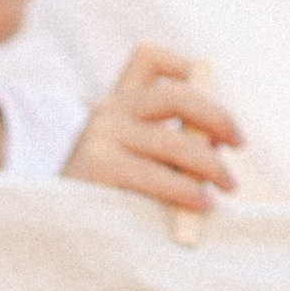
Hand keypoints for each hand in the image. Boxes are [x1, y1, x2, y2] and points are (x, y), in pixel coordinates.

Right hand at [63, 44, 240, 215]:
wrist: (51, 233)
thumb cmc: (100, 200)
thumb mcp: (129, 162)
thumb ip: (167, 147)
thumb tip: (215, 147)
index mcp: (114, 105)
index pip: (146, 58)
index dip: (181, 64)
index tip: (203, 87)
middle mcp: (106, 112)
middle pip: (175, 95)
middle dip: (217, 117)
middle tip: (238, 143)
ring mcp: (100, 137)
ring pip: (175, 142)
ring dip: (210, 165)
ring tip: (226, 186)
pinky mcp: (98, 168)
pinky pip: (158, 176)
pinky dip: (186, 190)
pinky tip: (201, 203)